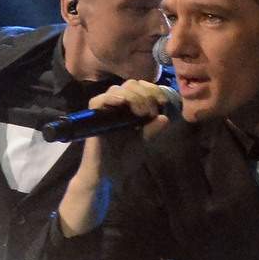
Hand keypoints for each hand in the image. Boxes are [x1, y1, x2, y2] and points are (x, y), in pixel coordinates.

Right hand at [58, 80, 176, 235]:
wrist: (108, 175)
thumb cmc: (124, 158)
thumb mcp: (144, 141)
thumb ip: (153, 128)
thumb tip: (165, 117)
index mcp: (129, 109)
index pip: (140, 88)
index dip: (152, 90)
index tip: (162, 102)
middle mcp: (116, 107)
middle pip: (130, 84)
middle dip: (146, 94)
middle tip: (150, 112)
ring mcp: (104, 111)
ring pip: (117, 89)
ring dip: (134, 97)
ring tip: (140, 113)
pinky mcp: (93, 117)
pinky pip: (99, 100)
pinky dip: (113, 97)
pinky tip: (123, 103)